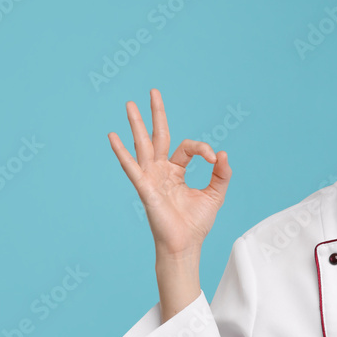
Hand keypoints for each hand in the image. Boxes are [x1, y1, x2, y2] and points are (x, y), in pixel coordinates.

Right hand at [108, 88, 231, 256]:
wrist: (185, 245)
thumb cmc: (196, 223)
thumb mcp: (215, 194)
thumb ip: (221, 173)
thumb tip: (222, 153)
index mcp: (176, 170)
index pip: (187, 148)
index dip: (202, 149)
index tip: (214, 159)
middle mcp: (161, 171)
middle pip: (158, 136)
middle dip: (156, 114)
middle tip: (153, 92)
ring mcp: (151, 178)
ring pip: (143, 146)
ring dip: (136, 125)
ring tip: (130, 104)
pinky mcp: (145, 189)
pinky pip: (132, 168)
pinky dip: (122, 153)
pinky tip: (113, 137)